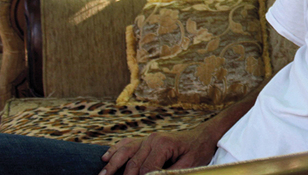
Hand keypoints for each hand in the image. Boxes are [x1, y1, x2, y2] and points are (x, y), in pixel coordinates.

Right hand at [99, 127, 217, 174]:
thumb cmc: (197, 152)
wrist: (202, 137)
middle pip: (133, 162)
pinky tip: (105, 157)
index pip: (145, 168)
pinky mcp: (146, 140)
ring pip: (125, 151)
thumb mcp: (189, 166)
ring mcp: (148, 138)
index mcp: (163, 144)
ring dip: (112, 165)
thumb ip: (169, 173)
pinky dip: (116, 150)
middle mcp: (152, 139)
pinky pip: (127, 144)